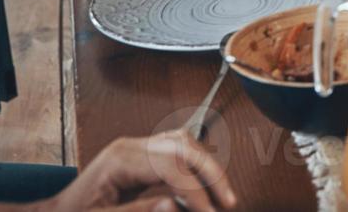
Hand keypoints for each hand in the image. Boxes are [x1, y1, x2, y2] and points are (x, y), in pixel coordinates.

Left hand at [33, 131, 235, 211]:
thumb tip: (175, 206)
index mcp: (119, 160)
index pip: (171, 165)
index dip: (195, 190)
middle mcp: (130, 146)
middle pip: (184, 146)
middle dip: (211, 173)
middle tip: (228, 202)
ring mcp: (136, 147)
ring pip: (185, 142)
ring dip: (208, 166)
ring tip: (221, 196)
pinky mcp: (142, 155)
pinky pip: (178, 150)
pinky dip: (196, 165)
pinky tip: (203, 187)